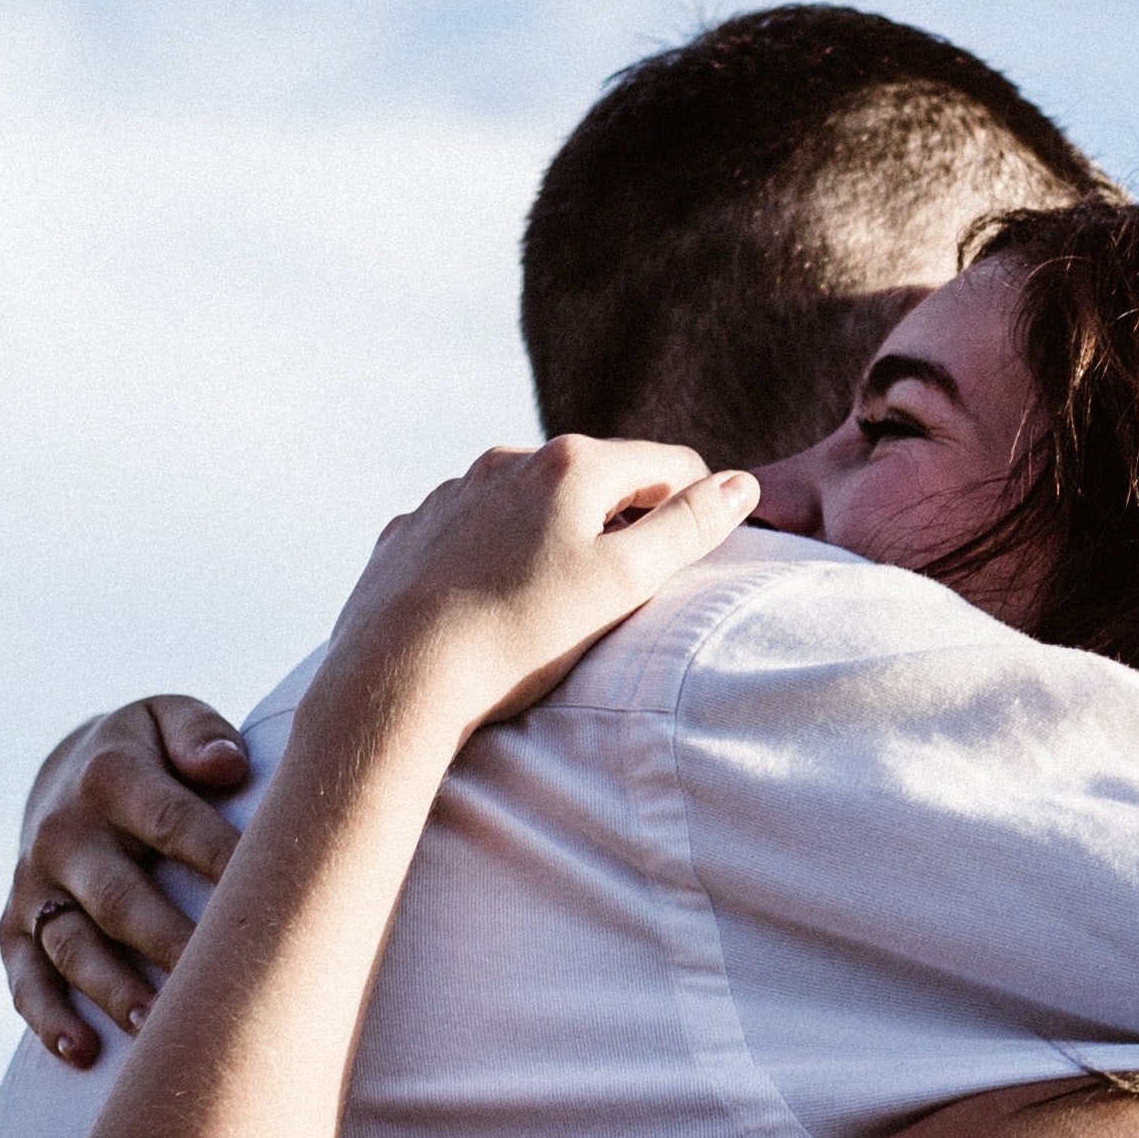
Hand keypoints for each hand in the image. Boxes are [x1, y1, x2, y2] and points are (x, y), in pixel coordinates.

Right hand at [2, 695, 251, 1065]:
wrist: (65, 771)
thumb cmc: (149, 755)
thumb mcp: (169, 719)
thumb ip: (199, 734)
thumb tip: (227, 766)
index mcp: (110, 776)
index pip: (173, 821)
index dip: (222, 859)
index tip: (271, 898)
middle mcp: (64, 833)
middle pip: (121, 897)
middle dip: (170, 942)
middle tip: (222, 983)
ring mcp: (34, 884)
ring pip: (72, 945)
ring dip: (112, 989)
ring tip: (155, 1027)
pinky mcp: (14, 927)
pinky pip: (25, 977)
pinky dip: (47, 1017)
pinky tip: (82, 1052)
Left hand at [320, 439, 759, 737]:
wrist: (397, 676)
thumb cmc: (521, 634)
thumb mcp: (624, 582)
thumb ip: (688, 527)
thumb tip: (741, 484)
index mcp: (572, 464)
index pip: (669, 464)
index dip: (694, 508)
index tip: (691, 558)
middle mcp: (508, 461)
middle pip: (597, 479)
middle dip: (620, 522)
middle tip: (621, 593)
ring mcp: (453, 492)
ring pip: (529, 503)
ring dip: (553, 537)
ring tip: (550, 605)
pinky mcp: (412, 531)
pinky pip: (471, 531)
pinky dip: (493, 556)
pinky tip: (488, 605)